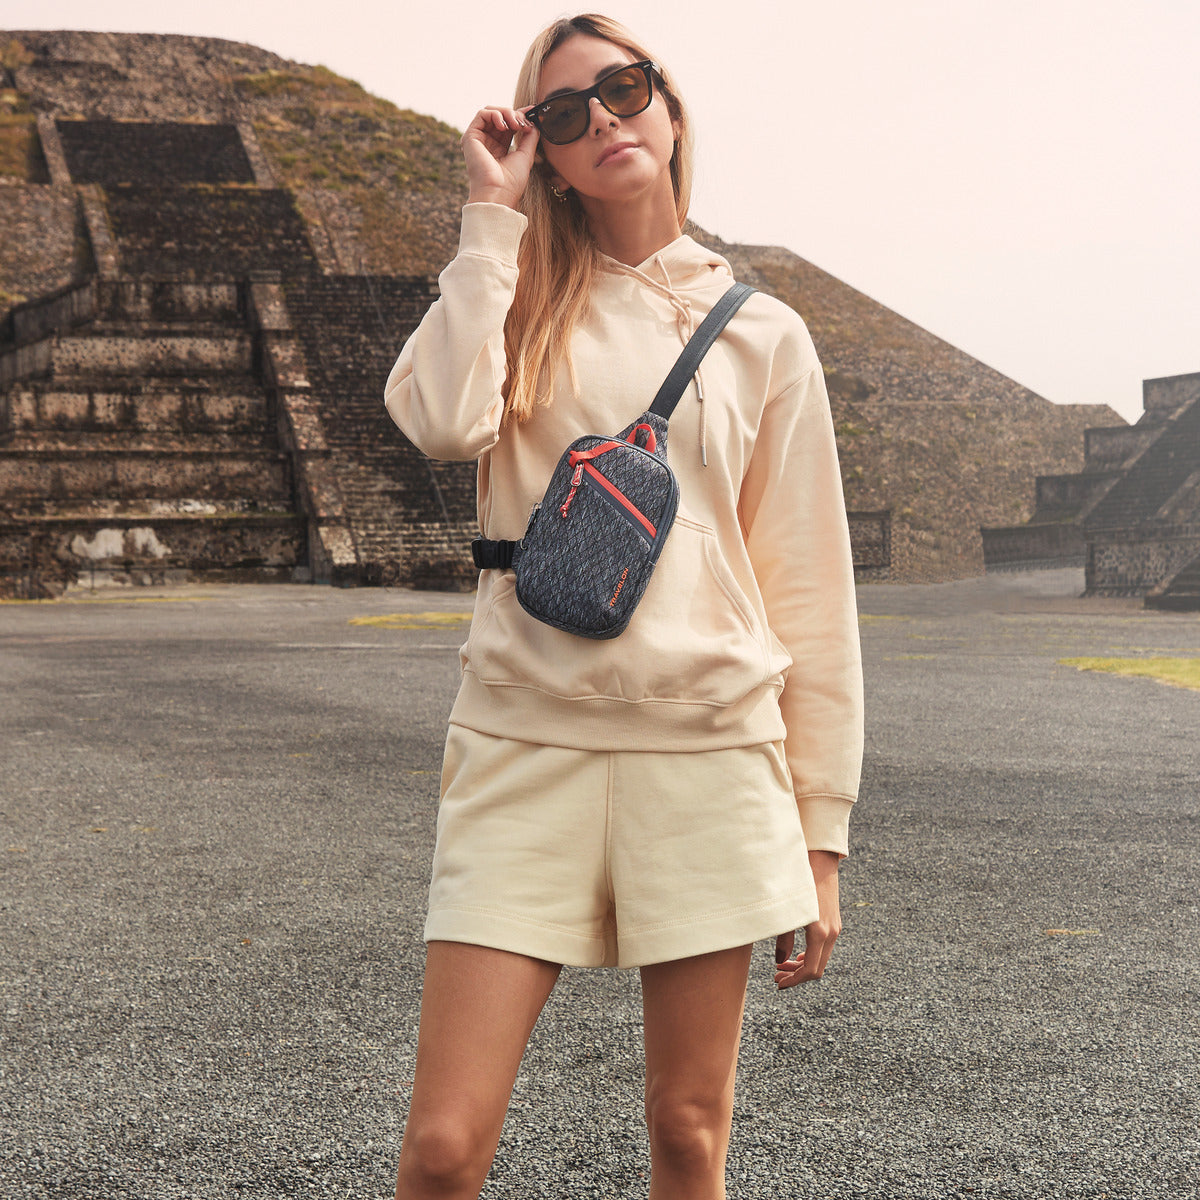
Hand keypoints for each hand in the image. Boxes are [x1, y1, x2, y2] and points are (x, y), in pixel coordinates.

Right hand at [462, 105, 539, 208]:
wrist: (498, 193)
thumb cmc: (511, 182)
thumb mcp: (525, 155)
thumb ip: (530, 137)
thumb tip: (533, 122)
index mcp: (499, 148)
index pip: (509, 125)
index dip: (520, 116)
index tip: (533, 111)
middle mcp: (487, 142)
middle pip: (500, 116)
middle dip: (515, 114)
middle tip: (524, 123)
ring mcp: (478, 139)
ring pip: (491, 112)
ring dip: (506, 113)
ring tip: (516, 124)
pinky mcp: (470, 136)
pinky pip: (482, 114)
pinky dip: (496, 114)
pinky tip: (505, 125)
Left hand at [774, 850, 841, 988]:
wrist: (819, 859)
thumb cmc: (800, 882)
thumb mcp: (788, 912)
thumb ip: (783, 938)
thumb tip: (780, 961)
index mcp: (820, 932)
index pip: (810, 970)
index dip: (794, 981)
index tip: (779, 984)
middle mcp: (831, 933)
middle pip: (817, 968)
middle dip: (797, 976)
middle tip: (777, 976)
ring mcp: (834, 927)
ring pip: (820, 958)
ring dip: (802, 966)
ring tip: (782, 966)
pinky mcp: (833, 921)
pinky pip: (823, 947)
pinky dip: (810, 954)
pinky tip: (796, 954)